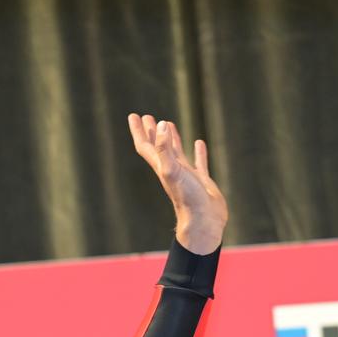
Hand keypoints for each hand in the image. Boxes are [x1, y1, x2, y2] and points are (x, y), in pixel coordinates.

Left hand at [128, 113, 226, 254]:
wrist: (204, 221)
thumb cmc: (187, 199)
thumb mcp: (172, 170)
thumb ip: (165, 149)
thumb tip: (161, 125)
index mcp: (161, 168)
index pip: (146, 146)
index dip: (139, 131)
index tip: (134, 116)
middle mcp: (171, 170)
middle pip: (158, 147)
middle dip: (151, 132)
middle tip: (147, 117)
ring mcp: (186, 176)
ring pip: (176, 153)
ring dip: (171, 139)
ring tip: (168, 124)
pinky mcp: (201, 181)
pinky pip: (198, 163)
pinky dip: (198, 153)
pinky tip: (199, 143)